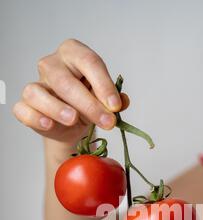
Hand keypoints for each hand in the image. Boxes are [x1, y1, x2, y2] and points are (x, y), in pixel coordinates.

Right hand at [13, 39, 128, 151]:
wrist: (71, 123)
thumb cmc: (87, 102)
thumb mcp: (104, 99)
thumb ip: (114, 100)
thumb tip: (121, 102)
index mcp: (74, 54)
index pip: (89, 62)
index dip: (104, 85)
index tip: (115, 106)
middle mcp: (51, 65)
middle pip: (65, 81)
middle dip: (88, 104)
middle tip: (106, 122)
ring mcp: (36, 84)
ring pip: (38, 92)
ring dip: (57, 107)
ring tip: (73, 119)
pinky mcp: (25, 105)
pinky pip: (24, 110)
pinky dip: (35, 118)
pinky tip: (49, 125)